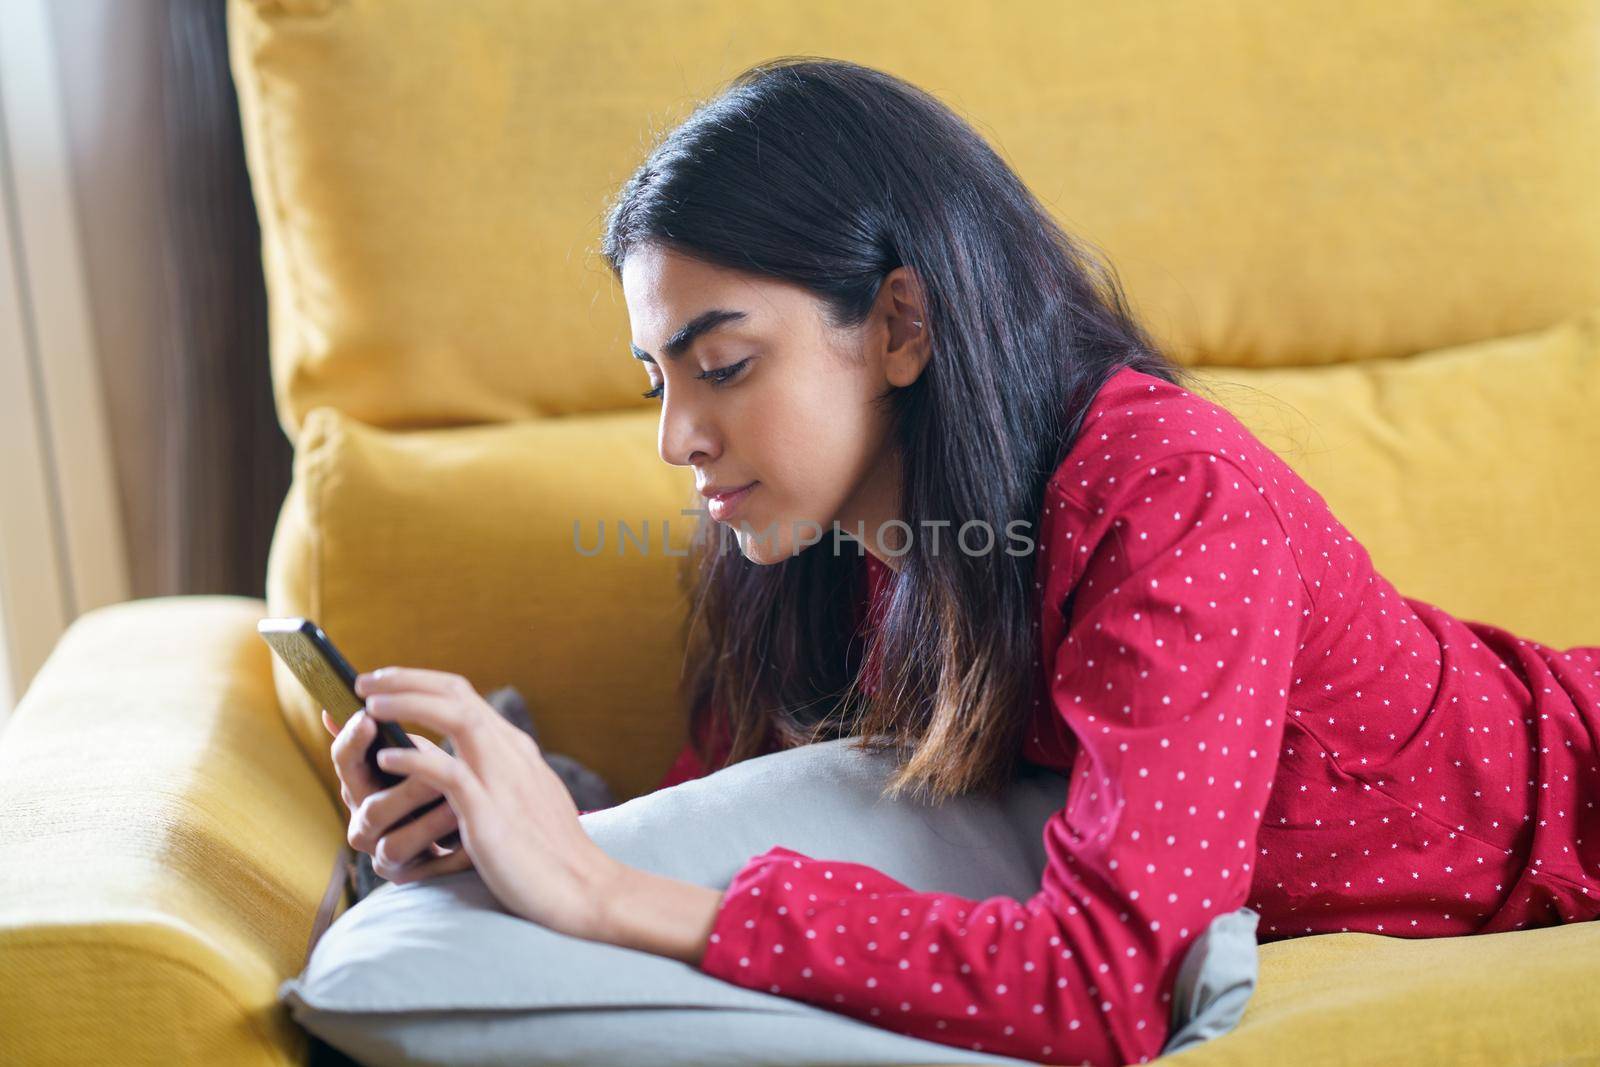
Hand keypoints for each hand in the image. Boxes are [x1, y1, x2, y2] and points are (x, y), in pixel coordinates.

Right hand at [323, 705, 471, 883]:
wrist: (470, 838)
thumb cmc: (435, 786)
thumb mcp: (417, 757)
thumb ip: (390, 735)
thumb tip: (335, 707)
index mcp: (361, 785)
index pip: (345, 760)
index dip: (353, 740)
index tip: (370, 717)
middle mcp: (364, 823)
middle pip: (370, 809)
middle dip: (407, 787)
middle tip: (439, 770)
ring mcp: (384, 855)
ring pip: (395, 844)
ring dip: (429, 823)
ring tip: (463, 805)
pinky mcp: (412, 879)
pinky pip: (428, 872)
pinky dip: (452, 856)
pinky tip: (475, 842)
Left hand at [355, 666, 623, 938]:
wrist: (585, 889)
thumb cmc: (552, 853)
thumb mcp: (528, 798)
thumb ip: (501, 776)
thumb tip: (473, 767)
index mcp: (514, 748)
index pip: (463, 695)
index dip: (420, 682)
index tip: (385, 682)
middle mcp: (510, 752)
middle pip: (456, 693)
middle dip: (406, 680)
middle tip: (364, 682)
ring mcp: (503, 779)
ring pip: (455, 717)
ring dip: (408, 705)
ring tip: (369, 707)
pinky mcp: (493, 815)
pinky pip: (450, 774)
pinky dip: (415, 761)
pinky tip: (387, 760)